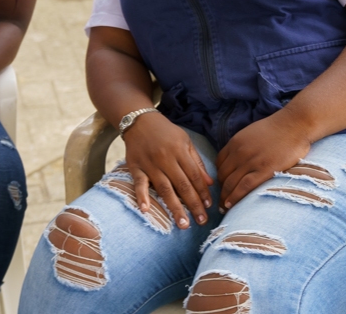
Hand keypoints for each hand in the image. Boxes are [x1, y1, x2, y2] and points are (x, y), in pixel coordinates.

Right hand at [122, 112, 213, 228]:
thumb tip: (210, 183)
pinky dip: (141, 196)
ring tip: (183, 224)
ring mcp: (150, 164)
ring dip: (174, 207)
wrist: (139, 121)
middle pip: (182, 185)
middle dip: (193, 204)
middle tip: (202, 222)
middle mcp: (165, 158)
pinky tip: (146, 210)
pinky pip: (139, 184)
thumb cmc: (165, 132)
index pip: (194, 176)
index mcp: (180, 151)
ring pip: (164, 188)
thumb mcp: (185, 141)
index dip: (203, 192)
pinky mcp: (135, 167)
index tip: (209, 207)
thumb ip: (196, 162)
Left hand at [216, 111, 311, 209]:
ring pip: (230, 183)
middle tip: (220, 201)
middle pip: (222, 175)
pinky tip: (231, 205)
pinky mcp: (264, 170)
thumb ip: (242, 146)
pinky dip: (235, 197)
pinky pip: (244, 187)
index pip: (218, 163)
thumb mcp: (252, 133)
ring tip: (224, 208)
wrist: (294, 125)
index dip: (218, 177)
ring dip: (225, 197)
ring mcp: (251, 161)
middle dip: (219, 190)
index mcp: (235, 142)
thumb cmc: (277, 129)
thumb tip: (238, 159)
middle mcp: (239, 152)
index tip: (221, 186)